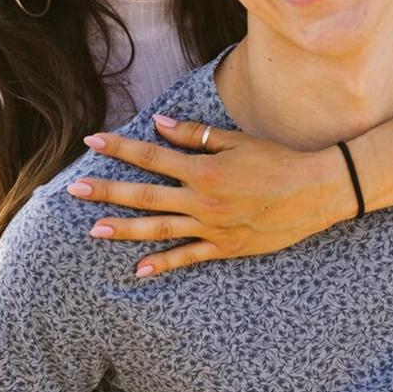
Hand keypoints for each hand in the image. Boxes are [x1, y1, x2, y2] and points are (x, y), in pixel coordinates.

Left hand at [66, 116, 349, 276]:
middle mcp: (202, 200)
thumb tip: (156, 122)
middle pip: (145, 195)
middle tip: (75, 189)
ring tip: (94, 229)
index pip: (151, 156)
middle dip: (107, 191)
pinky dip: (163, 264)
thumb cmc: (276, 160)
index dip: (119, 148)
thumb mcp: (234, 141)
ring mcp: (212, 227)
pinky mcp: (225, 247)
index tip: (91, 142)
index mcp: (203, 169)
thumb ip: (192, 135)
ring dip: (124, 229)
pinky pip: (188, 257)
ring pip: (159, 229)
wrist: (318, 191)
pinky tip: (138, 269)